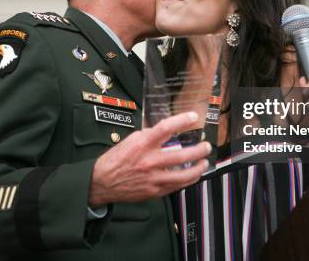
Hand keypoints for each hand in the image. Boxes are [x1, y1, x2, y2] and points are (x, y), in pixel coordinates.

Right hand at [88, 112, 210, 206]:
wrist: (102, 182)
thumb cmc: (116, 159)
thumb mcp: (130, 140)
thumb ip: (149, 135)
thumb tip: (166, 131)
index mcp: (142, 144)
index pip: (165, 128)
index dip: (182, 121)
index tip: (193, 117)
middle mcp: (149, 161)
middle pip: (181, 155)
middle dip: (198, 150)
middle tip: (206, 146)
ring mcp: (153, 178)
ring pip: (184, 175)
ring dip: (198, 168)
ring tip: (204, 162)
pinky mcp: (155, 191)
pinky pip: (177, 186)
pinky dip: (188, 180)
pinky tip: (193, 175)